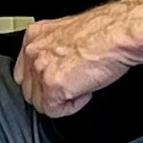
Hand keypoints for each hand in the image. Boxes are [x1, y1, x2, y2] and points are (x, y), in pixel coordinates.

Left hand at [13, 0, 142, 117]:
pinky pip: (55, 110)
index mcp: (34, 36)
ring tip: (82, 84)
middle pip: (29, 91)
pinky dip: (73, 106)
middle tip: (74, 83)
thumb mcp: (67, 35)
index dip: (42, 82)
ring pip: (40, 103)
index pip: (23, 72)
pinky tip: (85, 90)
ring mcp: (40, 69)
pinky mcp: (53, 86)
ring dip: (62, 100)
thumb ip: (52, 51)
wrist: (118, 33)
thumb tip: (55, 68)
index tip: (59, 81)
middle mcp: (33, 51)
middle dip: (51, 93)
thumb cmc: (104, 32)